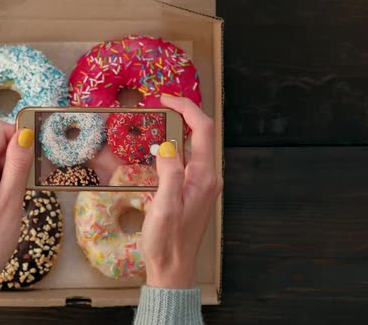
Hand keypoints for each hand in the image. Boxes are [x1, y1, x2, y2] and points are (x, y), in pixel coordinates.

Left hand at [0, 122, 33, 320]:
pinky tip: (14, 196)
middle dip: (18, 154)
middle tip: (32, 175)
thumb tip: (25, 135)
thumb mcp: (12, 196)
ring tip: (22, 191)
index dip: (19, 134)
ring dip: (14, 168)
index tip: (37, 148)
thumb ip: (18, 163)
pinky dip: (7, 179)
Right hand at [141, 94, 222, 288]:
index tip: (165, 99)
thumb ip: (169, 173)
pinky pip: (189, 160)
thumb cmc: (167, 240)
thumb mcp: (164, 206)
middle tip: (159, 105)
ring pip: (196, 146)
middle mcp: (208, 178)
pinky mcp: (194, 191)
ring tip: (158, 120)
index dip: (186, 108)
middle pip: (202, 134)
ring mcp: (203, 184)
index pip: (203, 130)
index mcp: (204, 177)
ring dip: (180, 129)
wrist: (173, 267)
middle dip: (183, 114)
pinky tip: (160, 148)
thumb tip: (167, 146)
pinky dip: (176, 147)